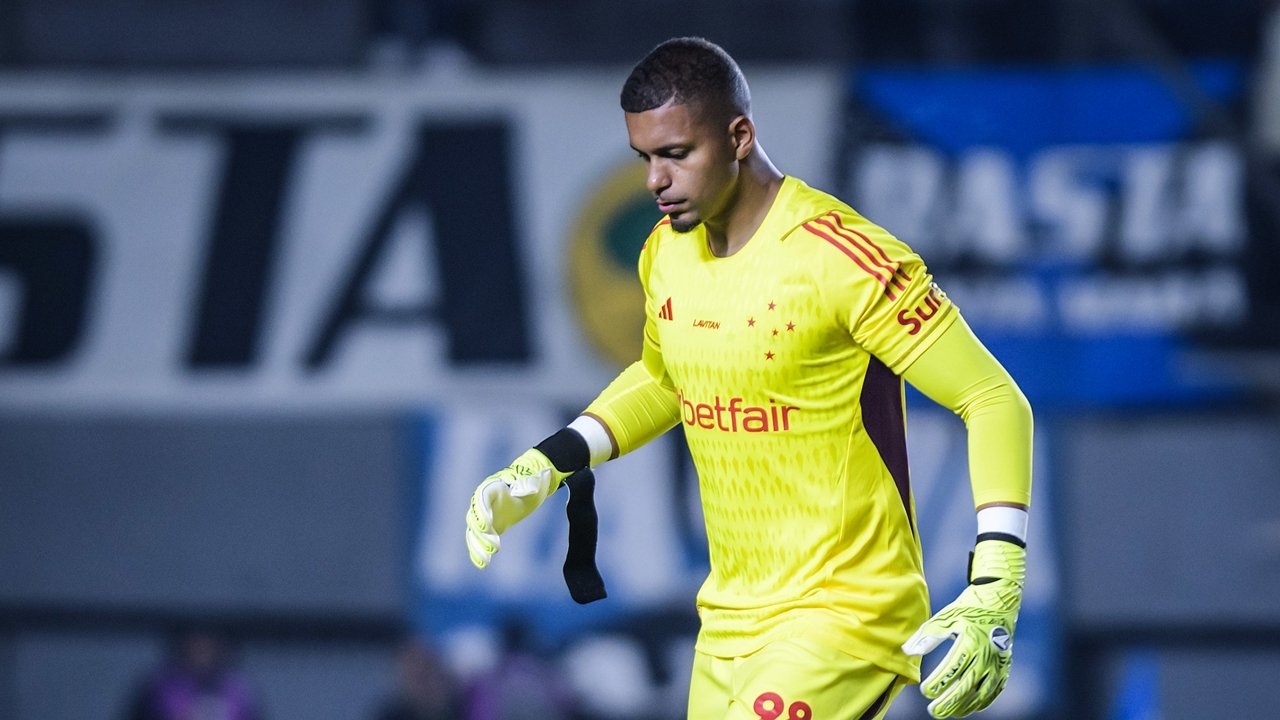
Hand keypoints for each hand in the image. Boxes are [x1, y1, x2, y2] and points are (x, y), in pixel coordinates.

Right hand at [465, 448, 567, 568]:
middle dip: (482, 534)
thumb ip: (529, 484)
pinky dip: (478, 552)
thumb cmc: (532, 478)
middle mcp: (483, 502)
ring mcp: (484, 515)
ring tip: (486, 561)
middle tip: (495, 548)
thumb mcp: (534, 479)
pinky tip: (482, 565)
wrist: (531, 484)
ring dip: (478, 547)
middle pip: (475, 519)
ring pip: (474, 533)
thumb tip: (531, 489)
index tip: (488, 527)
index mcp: (491, 487)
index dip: (482, 514)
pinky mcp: (488, 527)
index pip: (481, 500)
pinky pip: (478, 540)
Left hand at [902, 539, 1025, 717]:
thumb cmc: (967, 609)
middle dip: (949, 701)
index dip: (939, 683)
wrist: (998, 602)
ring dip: (964, 706)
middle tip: (933, 711)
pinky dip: (981, 702)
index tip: (925, 691)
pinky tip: (968, 708)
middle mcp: (987, 656)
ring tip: (947, 713)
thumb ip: (926, 636)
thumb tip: (907, 651)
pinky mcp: (1004, 668)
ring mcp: (998, 664)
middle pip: (967, 686)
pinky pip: (994, 691)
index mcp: (971, 641)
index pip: (953, 669)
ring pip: (982, 693)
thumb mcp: (945, 618)